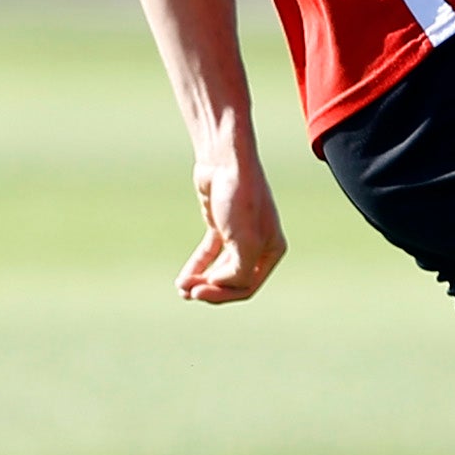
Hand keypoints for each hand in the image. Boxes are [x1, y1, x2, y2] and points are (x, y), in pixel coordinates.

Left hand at [178, 151, 284, 303]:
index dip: (223, 294)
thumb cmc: (241, 197)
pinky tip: (183, 277)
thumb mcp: (245, 241)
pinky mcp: (220, 226)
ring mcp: (239, 235)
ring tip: (181, 287)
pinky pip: (209, 254)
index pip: (248, 286)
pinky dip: (197, 266)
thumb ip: (239, 272)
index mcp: (272, 250)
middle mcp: (259, 245)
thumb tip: (221, 288)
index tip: (199, 292)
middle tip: (187, 292)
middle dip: (210, 288)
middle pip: (232, 280)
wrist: (224, 159)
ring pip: (219, 269)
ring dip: (201, 280)